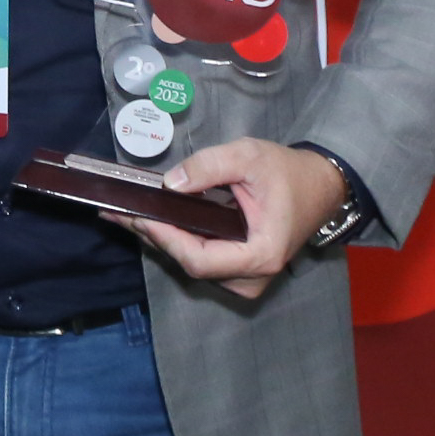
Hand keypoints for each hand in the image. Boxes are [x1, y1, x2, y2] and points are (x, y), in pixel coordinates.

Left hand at [122, 138, 348, 299]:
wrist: (320, 186)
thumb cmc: (288, 172)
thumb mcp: (249, 157)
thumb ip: (209, 167)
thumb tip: (169, 184)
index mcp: (261, 255)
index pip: (200, 259)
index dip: (166, 239)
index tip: (139, 215)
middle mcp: (252, 277)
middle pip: (191, 264)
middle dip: (152, 235)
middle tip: (115, 210)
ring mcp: (245, 278)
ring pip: (191, 263)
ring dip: (158, 237)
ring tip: (122, 212)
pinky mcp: (238, 270)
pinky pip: (199, 258)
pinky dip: (174, 238)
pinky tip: (149, 219)